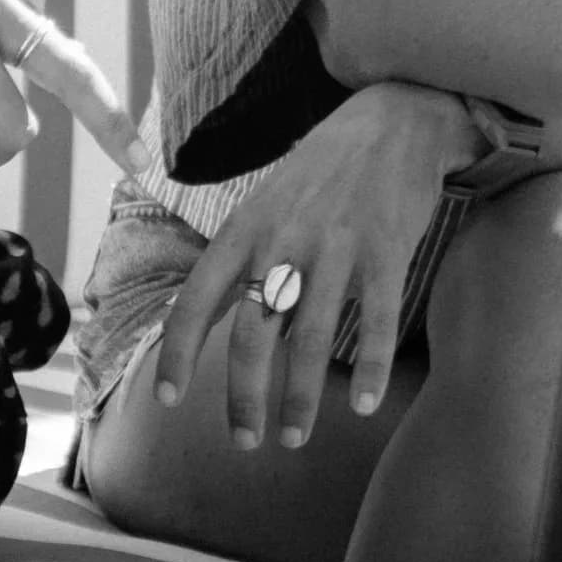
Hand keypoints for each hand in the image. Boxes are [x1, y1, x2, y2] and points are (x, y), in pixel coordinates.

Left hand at [154, 84, 475, 447]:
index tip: (166, 399)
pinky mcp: (387, 252)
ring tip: (292, 438)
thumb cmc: (324, 169)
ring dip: (298, 399)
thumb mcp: (267, 200)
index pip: (196, 300)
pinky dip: (370, 369)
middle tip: (243, 442)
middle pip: (250, 336)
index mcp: (244, 228)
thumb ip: (244, 258)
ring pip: (310, 341)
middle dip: (242, 399)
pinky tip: (362, 405)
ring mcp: (336, 247)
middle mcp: (283, 241)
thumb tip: (216, 321)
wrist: (395, 119)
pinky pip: (376, 322)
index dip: (177, 354)